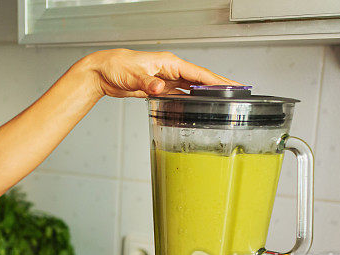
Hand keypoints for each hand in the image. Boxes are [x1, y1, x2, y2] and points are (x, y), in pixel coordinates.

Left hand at [80, 48, 237, 98]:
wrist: (103, 72)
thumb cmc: (116, 67)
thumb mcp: (133, 76)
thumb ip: (148, 83)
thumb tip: (160, 88)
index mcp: (169, 63)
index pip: (198, 73)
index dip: (216, 80)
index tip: (232, 85)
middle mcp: (170, 70)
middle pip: (199, 79)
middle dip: (218, 86)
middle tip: (237, 94)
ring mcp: (165, 79)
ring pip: (190, 87)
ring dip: (205, 94)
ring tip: (222, 102)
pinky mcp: (158, 88)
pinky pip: (178, 94)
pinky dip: (188, 100)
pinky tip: (196, 107)